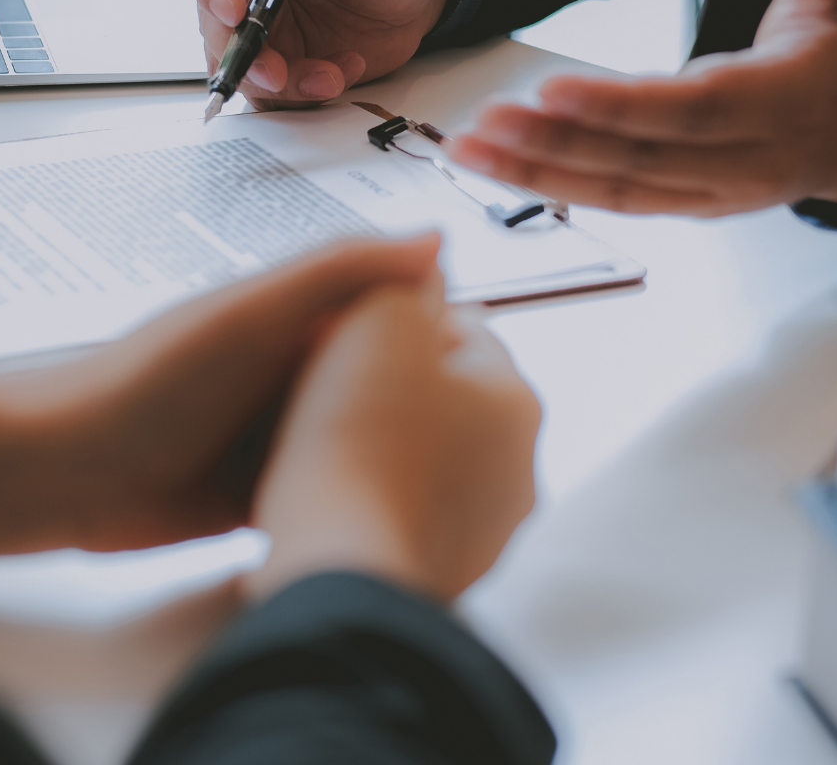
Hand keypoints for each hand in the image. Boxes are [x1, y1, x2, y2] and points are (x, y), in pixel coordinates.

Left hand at [0, 234, 443, 573]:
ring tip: (456, 478)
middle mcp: (289, 367)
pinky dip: (353, 496)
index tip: (489, 356)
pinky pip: (325, 486)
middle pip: (383, 378)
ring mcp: (274, 429)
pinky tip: (392, 511)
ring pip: (360, 438)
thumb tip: (435, 239)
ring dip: (392, 455)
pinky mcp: (260, 489)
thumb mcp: (252, 311)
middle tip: (487, 431)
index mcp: (294, 312)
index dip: (439, 329)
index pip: (390, 307)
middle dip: (424, 401)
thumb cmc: (144, 384)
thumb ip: (340, 272)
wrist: (66, 475)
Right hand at [179, 0, 454, 108]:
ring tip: (330, 76)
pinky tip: (342, 73)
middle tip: (275, 74)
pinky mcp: (286, 60)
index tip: (233, 11)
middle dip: (241, 53)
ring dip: (279, 82)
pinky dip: (305, 93)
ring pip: (242, 64)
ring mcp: (266, 24)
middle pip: (214, 19)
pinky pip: (276, 91)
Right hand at [247, 267, 540, 603]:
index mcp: (518, 398)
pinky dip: (372, 503)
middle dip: (392, 385)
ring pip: (426, 459)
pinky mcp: (444, 573)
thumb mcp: (378, 319)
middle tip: (327, 384)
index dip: (395, 318)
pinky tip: (328, 497)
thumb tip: (422, 263)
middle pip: (446, 397)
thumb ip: (404, 277)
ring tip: (318, 444)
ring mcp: (485, 530)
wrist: (337, 566)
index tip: (348, 329)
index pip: (463, 327)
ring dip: (383, 447)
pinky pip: (403, 515)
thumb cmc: (358, 447)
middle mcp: (518, 467)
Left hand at [448, 0, 836, 213]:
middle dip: (557, 144)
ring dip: (539, 172)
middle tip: (486, 121)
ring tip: (469, 147)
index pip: (697, 109)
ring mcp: (719, 192)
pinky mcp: (693, 204)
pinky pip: (619, 201)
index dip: (624, 105)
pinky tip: (502, 167)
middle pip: (642, 158)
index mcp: (793, 102)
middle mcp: (752, 161)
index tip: (554, 89)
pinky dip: (556, 187)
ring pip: (619, 189)